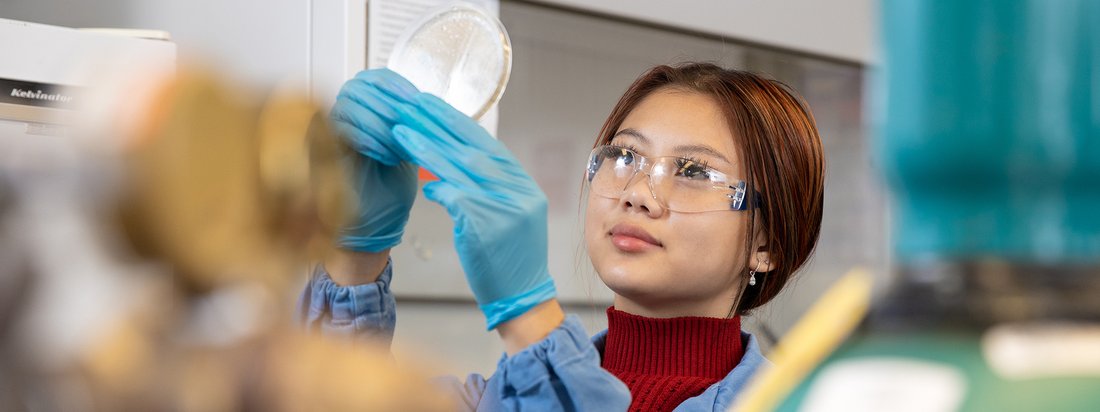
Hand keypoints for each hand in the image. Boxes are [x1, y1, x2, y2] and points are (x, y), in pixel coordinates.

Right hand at [328, 69, 419, 251]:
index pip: (374, 78)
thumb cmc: (390, 194)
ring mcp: (328, 133)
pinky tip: (384, 154)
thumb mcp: (408, 151)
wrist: (375, 229)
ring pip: (348, 104)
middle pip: (358, 86)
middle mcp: (344, 118)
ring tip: (397, 147)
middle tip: (406, 125)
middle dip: (387, 103)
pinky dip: (365, 137)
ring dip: (378, 122)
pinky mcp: (318, 150)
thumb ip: (409, 124)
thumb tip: (422, 97)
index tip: (414, 98)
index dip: (393, 83)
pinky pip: (337, 128)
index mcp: (367, 113)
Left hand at [390, 93, 556, 329]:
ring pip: (460, 167)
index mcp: (524, 185)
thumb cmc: (508, 261)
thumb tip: (449, 167)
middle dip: (439, 124)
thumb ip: (487, 189)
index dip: (457, 123)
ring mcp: (504, 207)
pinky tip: (419, 179)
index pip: (487, 145)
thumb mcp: (508, 216)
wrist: (522, 298)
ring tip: (401, 131)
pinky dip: (437, 186)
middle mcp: (518, 192)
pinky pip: (454, 196)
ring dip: (427, 147)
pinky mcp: (485, 225)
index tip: (432, 106)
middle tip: (412, 105)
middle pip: (473, 148)